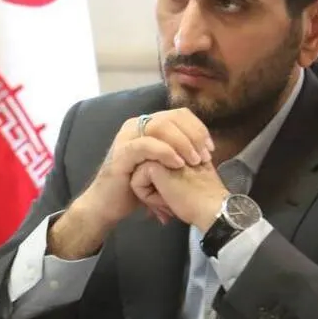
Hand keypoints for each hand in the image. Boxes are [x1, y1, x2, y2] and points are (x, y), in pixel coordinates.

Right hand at [73, 108, 213, 228]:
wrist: (107, 204)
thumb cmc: (137, 186)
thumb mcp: (163, 166)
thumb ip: (181, 153)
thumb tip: (207, 150)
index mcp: (148, 124)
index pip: (179, 114)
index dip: (198, 128)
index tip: (209, 149)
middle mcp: (137, 125)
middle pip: (173, 117)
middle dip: (194, 136)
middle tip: (203, 157)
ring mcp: (128, 136)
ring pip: (161, 126)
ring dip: (183, 143)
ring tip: (193, 162)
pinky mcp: (122, 152)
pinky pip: (147, 144)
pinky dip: (166, 152)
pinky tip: (178, 164)